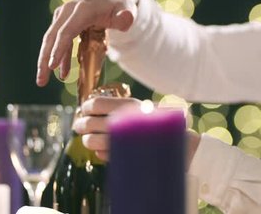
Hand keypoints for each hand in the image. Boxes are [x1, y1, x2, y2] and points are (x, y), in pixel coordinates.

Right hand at [36, 0, 140, 86]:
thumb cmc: (121, 4)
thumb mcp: (127, 10)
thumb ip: (126, 16)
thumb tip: (126, 18)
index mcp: (83, 9)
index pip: (67, 31)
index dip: (58, 49)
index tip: (52, 66)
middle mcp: (69, 10)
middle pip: (53, 37)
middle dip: (45, 59)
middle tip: (41, 81)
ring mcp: (64, 14)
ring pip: (51, 39)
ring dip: (46, 60)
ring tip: (43, 80)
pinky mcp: (64, 20)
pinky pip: (58, 40)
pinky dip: (59, 56)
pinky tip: (63, 72)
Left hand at [74, 97, 202, 168]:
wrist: (181, 146)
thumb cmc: (158, 124)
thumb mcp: (142, 109)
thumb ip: (120, 109)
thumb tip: (90, 108)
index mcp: (129, 106)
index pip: (96, 104)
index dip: (86, 107)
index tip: (83, 109)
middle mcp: (124, 122)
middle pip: (89, 123)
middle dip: (80, 125)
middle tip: (79, 126)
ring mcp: (123, 142)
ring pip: (92, 141)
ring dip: (88, 141)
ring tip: (90, 140)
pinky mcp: (124, 157)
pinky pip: (103, 155)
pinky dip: (101, 153)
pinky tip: (106, 150)